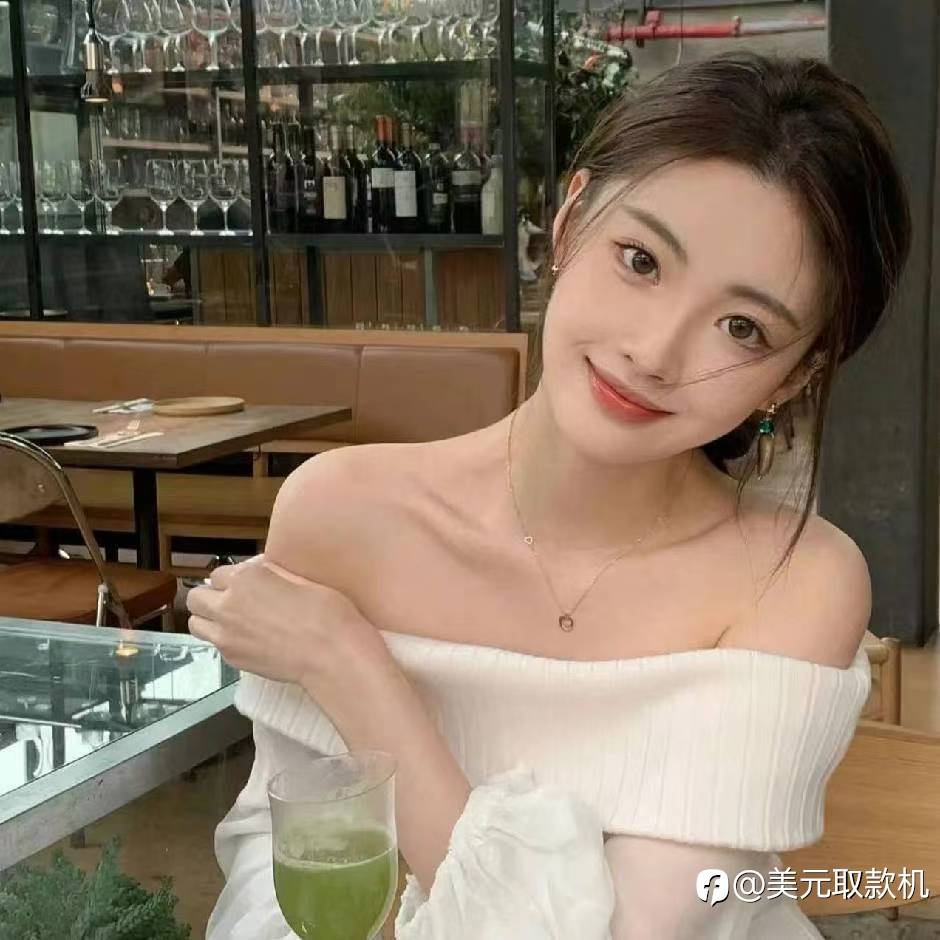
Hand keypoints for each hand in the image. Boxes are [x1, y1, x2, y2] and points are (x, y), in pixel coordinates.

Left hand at [186, 555, 401, 732]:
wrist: (329, 653)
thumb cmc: (324, 611)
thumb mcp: (299, 578)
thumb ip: (270, 574)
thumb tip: (262, 573)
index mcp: (245, 577)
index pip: (219, 573)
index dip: (233, 578)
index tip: (246, 584)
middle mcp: (228, 603)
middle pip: (196, 597)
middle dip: (210, 596)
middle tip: (230, 601)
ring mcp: (225, 634)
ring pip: (195, 622)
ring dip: (208, 618)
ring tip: (231, 621)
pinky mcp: (231, 657)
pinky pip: (214, 644)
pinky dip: (223, 639)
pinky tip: (246, 639)